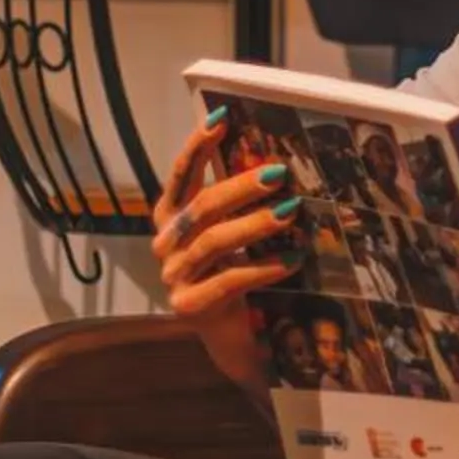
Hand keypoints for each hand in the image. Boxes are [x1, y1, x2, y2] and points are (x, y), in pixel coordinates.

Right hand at [153, 108, 302, 392]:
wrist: (235, 339)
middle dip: (240, 186)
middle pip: (202, 206)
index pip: (180, 175)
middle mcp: (166, 244)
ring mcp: (174, 277)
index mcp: (171, 219)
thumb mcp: (235, 234)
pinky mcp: (190, 307)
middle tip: (278, 173)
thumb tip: (273, 161)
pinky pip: (228, 280)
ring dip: (255, 224)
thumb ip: (238, 204)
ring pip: (214, 241)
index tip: (221, 119)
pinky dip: (263, 267)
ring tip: (291, 211)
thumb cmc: (237, 276)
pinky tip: (292, 259)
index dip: (198, 146)